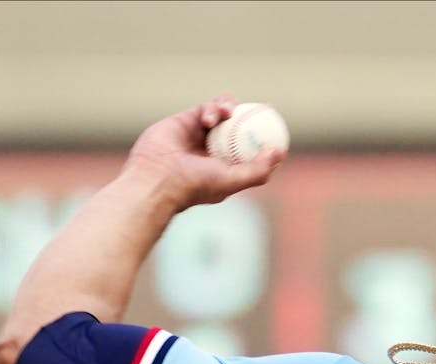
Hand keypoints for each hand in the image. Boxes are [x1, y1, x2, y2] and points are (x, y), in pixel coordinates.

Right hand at [123, 94, 286, 210]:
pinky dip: (212, 108)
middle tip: (267, 108)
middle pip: (239, 128)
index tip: (278, 127)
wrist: (156, 178)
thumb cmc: (194, 184)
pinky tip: (211, 117)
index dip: (264, 138)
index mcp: (226, 167)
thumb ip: (258, 170)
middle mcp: (214, 150)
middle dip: (253, 117)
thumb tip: (279, 152)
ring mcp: (199, 135)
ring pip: (223, 115)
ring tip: (227, 113)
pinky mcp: (185, 120)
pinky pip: (206, 108)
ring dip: (229, 109)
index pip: (250, 149)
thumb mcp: (232, 180)